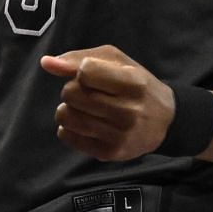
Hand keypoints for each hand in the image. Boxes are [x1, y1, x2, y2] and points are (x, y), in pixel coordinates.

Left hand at [40, 46, 173, 161]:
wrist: (166, 121)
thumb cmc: (136, 84)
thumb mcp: (116, 62)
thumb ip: (78, 58)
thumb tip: (46, 63)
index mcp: (133, 83)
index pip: (84, 72)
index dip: (82, 71)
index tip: (93, 75)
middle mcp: (129, 111)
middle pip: (71, 94)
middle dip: (73, 90)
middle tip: (89, 93)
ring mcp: (119, 135)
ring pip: (65, 116)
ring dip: (69, 108)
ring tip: (85, 108)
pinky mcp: (109, 153)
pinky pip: (66, 136)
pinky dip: (69, 127)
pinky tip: (85, 123)